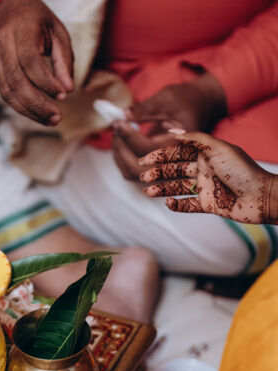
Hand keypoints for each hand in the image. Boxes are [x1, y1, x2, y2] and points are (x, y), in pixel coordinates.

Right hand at [0, 0, 73, 125]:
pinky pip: (5, 95)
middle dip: (38, 104)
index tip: (63, 95)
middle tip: (56, 117)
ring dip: (30, 111)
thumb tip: (68, 89)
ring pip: (8, 92)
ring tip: (49, 121)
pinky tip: (37, 114)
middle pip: (16, 81)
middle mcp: (3, 45)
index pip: (30, 62)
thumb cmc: (35, 20)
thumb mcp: (57, 32)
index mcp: (21, 31)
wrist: (5, 10)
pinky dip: (22, 108)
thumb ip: (63, 60)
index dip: (46, 83)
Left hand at [112, 72, 226, 180]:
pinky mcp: (155, 168)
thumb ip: (146, 108)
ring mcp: (163, 168)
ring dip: (119, 155)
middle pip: (138, 169)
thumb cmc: (186, 100)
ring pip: (132, 173)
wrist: (200, 107)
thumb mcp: (167, 99)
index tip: (119, 122)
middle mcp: (173, 162)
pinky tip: (121, 141)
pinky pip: (133, 172)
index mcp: (181, 145)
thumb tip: (123, 115)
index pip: (149, 149)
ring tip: (118, 132)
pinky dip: (122, 159)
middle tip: (117, 127)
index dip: (130, 137)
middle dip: (121, 149)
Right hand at [139, 132, 277, 223]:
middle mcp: (204, 169)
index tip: (144, 160)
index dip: (160, 155)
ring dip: (162, 189)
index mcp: (206, 153)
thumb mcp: (218, 148)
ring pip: (178, 188)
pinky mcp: (209, 205)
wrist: (261, 196)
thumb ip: (195, 138)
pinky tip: (169, 203)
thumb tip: (172, 131)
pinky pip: (188, 205)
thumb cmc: (242, 169)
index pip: (177, 152)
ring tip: (148, 192)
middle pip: (175, 170)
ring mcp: (206, 187)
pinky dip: (177, 205)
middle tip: (142, 177)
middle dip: (158, 173)